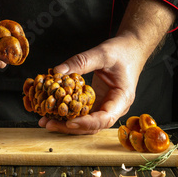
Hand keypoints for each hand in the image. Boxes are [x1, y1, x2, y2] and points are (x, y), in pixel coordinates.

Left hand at [39, 0, 176, 133]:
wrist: (131, 49)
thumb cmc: (122, 51)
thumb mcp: (102, 53)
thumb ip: (81, 62)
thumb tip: (57, 71)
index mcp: (122, 98)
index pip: (105, 118)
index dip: (86, 123)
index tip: (68, 122)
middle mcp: (114, 107)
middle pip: (92, 126)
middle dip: (69, 127)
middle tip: (48, 124)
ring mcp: (105, 106)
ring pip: (86, 123)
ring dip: (66, 124)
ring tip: (46, 121)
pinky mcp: (96, 102)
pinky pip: (82, 113)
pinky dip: (68, 114)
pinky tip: (52, 112)